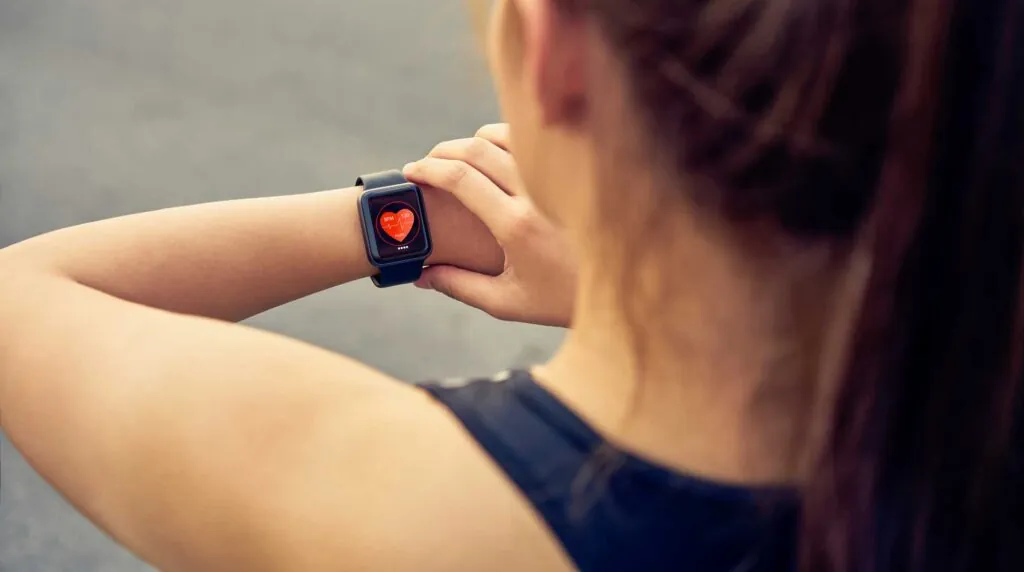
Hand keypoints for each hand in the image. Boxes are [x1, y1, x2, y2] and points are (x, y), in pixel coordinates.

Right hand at [404, 124, 576, 327]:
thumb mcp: (506, 302)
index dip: (428, 170)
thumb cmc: (562, 301)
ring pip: (506, 137)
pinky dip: (508, 140)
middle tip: (427, 163)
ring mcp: (557, 180)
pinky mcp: (573, 175)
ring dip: (474, 140)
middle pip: (478, 149)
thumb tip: (420, 276)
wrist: (622, 288)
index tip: (410, 172)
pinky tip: (497, 156)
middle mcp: (536, 195)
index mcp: (515, 225)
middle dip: (443, 151)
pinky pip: (533, 144)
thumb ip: (459, 286)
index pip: (461, 179)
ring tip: (458, 158)